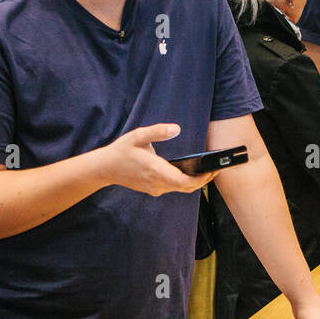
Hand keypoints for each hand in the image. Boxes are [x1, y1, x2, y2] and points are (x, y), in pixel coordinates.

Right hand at [101, 124, 217, 196]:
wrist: (104, 168)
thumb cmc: (121, 151)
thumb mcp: (137, 135)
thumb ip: (157, 131)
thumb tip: (176, 128)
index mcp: (156, 170)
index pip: (184, 182)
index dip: (201, 179)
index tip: (212, 171)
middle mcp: (157, 183)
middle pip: (186, 187)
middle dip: (203, 180)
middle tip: (215, 169)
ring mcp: (154, 188)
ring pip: (180, 189)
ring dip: (194, 181)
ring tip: (207, 169)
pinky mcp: (152, 189)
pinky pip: (173, 188)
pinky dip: (184, 182)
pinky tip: (190, 172)